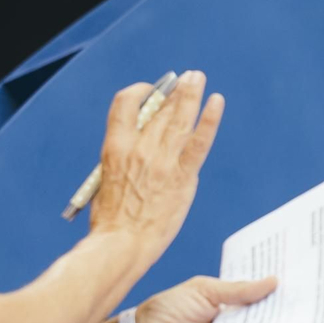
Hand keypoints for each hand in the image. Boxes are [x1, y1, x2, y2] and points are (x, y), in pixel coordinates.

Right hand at [87, 71, 223, 256]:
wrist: (122, 244)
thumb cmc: (111, 220)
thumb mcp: (106, 179)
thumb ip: (123, 159)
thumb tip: (138, 146)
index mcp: (115, 146)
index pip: (126, 103)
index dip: (141, 93)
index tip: (152, 93)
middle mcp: (139, 147)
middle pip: (159, 108)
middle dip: (174, 91)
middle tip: (187, 78)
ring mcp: (162, 161)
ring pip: (180, 118)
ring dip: (191, 94)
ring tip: (199, 78)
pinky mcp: (182, 176)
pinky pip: (199, 142)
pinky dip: (209, 120)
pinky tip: (217, 102)